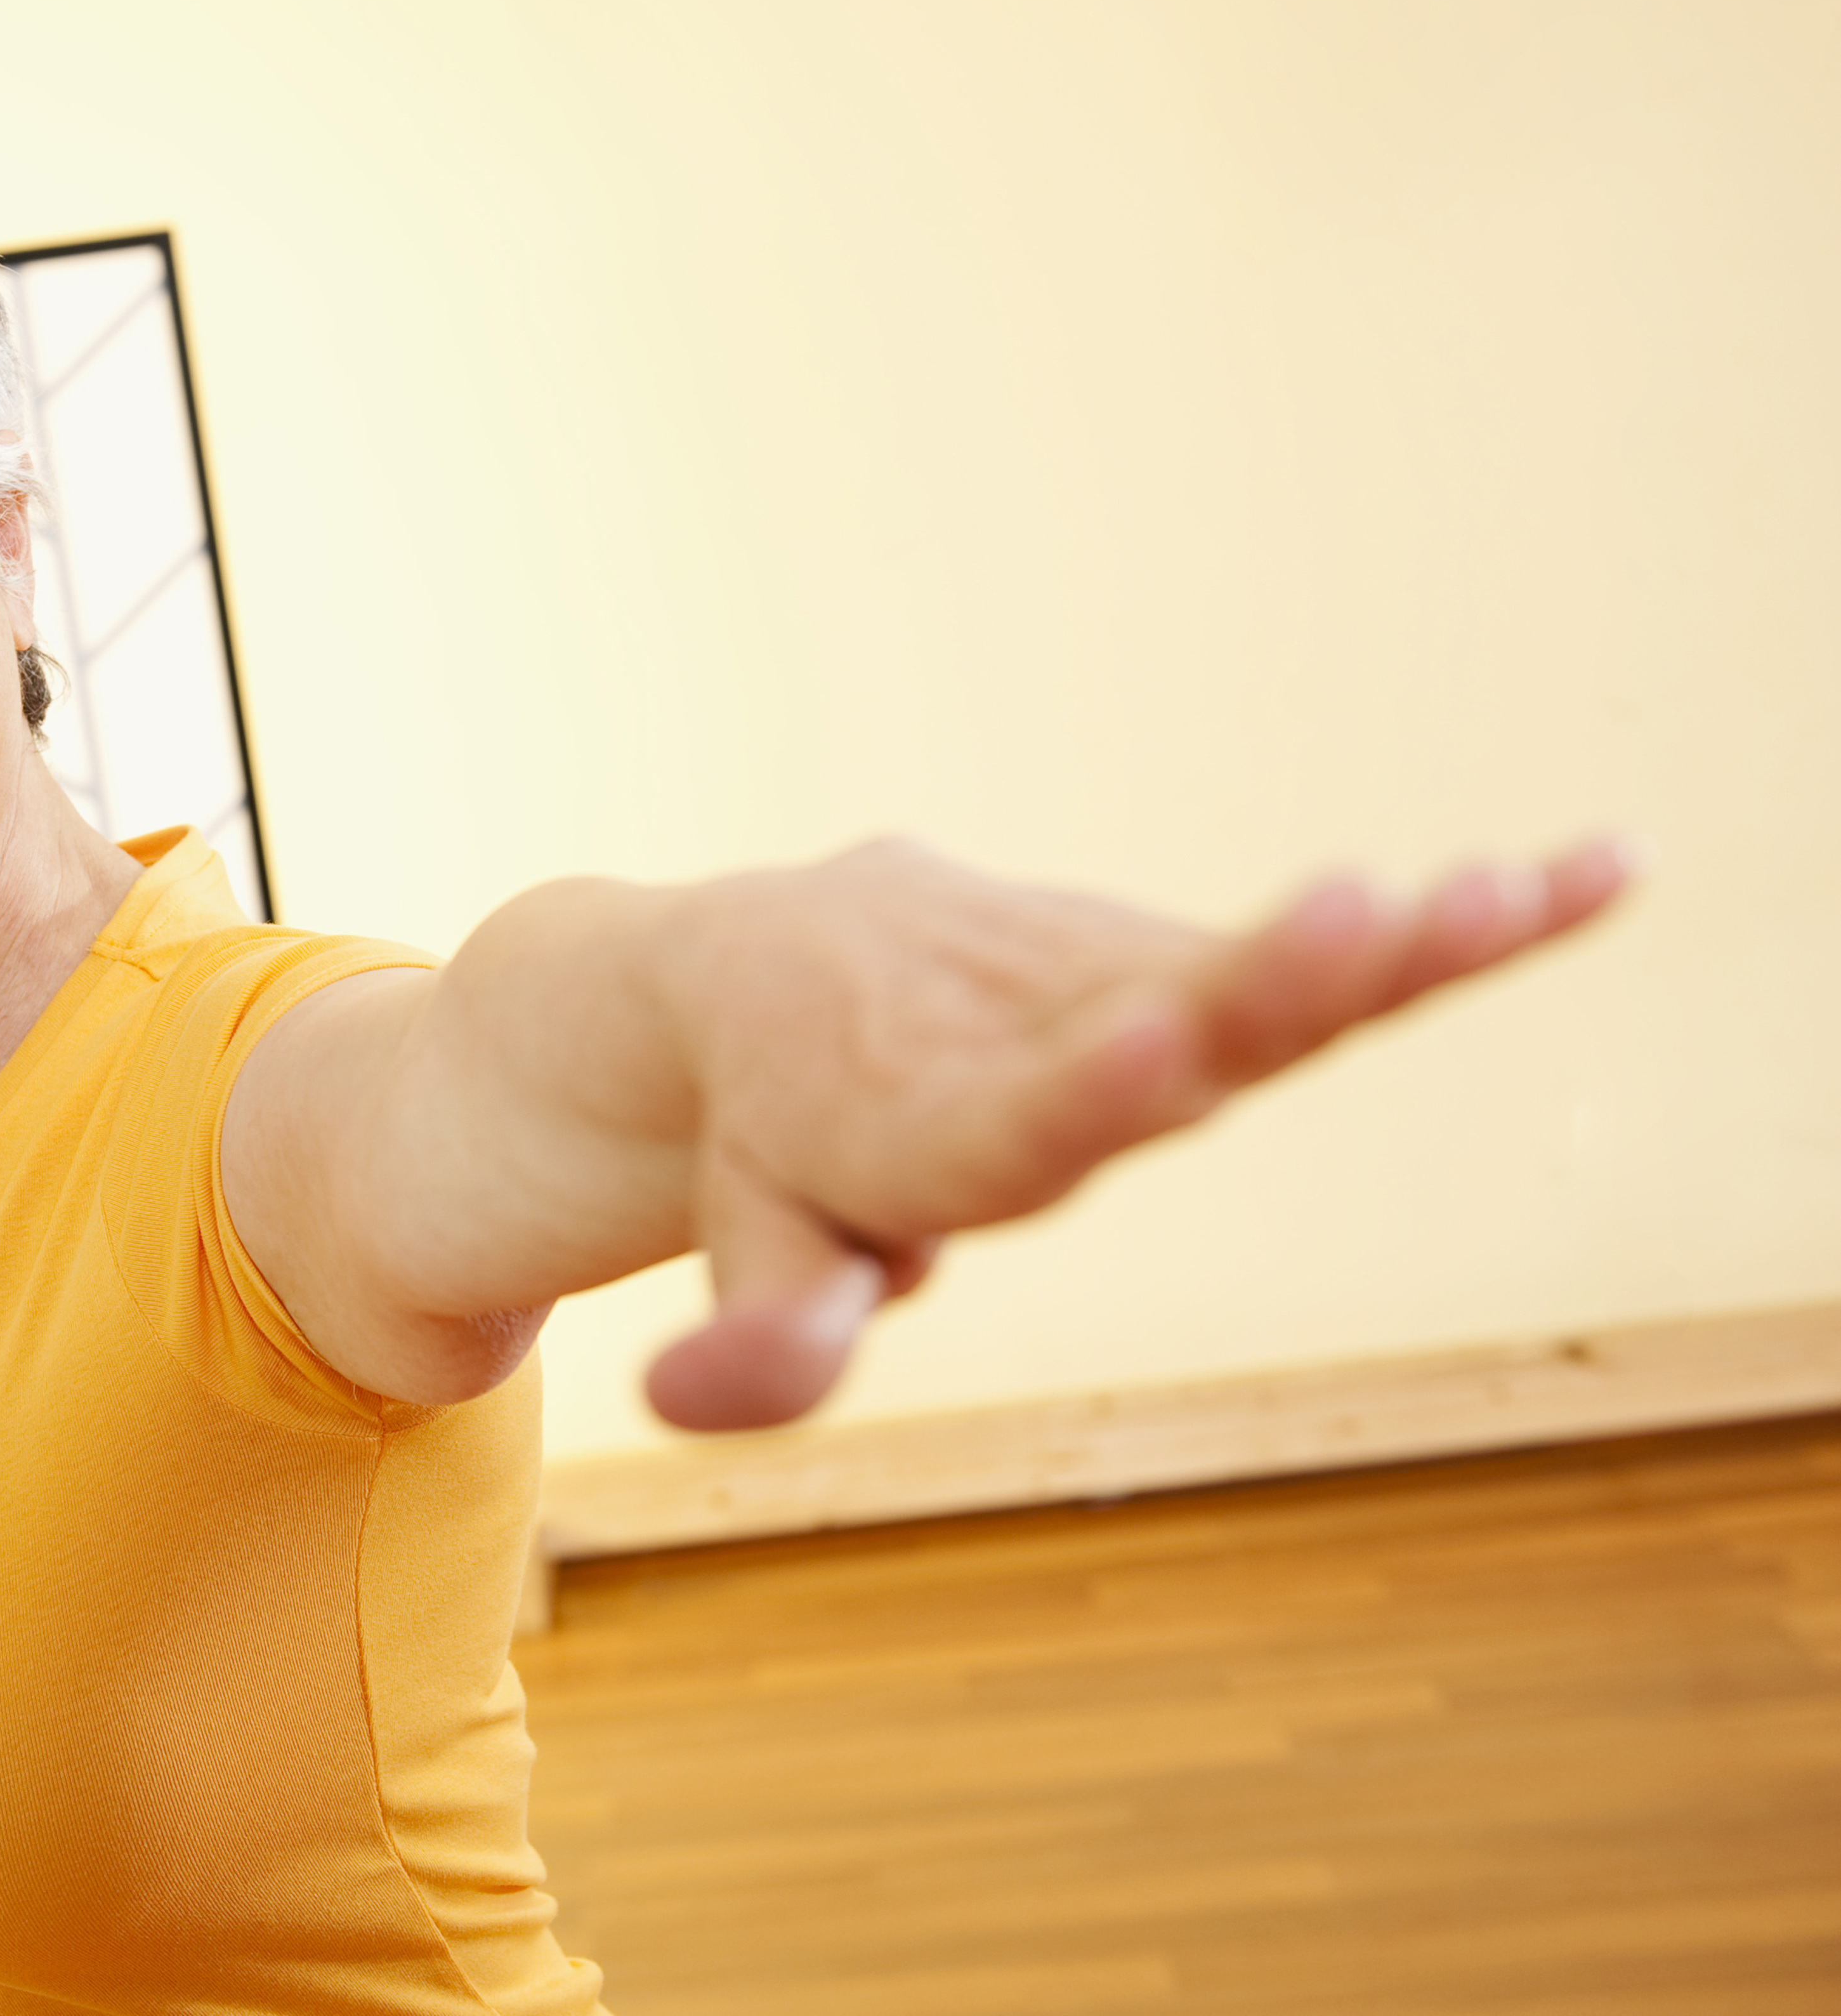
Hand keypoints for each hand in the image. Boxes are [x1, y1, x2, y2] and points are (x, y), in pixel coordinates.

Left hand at [644, 838, 1637, 1430]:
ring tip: (1530, 886)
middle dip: (1267, 980)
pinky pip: (1310, 945)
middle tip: (1362, 913)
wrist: (760, 968)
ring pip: (1258, 967)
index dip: (1086, 1091)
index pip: (1014, 1117)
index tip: (1160, 1043)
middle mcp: (1026, 1031)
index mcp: (926, 1119)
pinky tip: (1590, 870)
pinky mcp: (1167, 953)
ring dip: (1404, 937)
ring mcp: (1105, 979)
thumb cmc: (773, 1138)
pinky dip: (1445, 917)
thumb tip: (682, 1402)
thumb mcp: (758, 1242)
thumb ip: (761, 1330)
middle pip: (1164, 1019)